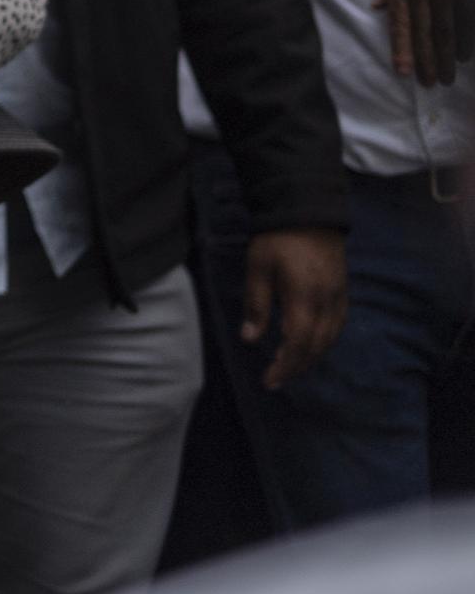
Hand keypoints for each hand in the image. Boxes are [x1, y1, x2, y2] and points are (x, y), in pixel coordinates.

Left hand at [242, 227, 347, 389]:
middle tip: (275, 379)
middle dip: (296, 367)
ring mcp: (339, 298)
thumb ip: (257, 304)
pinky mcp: (343, 292)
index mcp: (305, 298)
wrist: (309, 212)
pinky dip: (323, 342)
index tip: (270, 381)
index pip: (298, 343)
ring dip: (310, 357)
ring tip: (288, 366)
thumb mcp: (258, 267)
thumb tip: (250, 339)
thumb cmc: (277, 239)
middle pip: (316, 347)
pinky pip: (337, 326)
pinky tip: (309, 345)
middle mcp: (327, 303)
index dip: (286, 366)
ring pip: (330, 339)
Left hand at [379, 0, 474, 85]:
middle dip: (427, 60)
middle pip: (424, 30)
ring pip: (447, 28)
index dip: (402, 48)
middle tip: (431, 85)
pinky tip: (465, 55)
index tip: (404, 72)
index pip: (399, 20)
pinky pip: (467, 17)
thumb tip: (376, 7)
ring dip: (447, 56)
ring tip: (448, 77)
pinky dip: (467, 38)